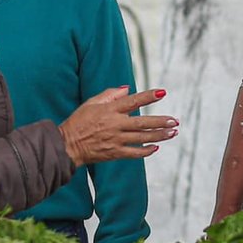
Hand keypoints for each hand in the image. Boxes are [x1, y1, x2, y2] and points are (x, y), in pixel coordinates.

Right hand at [60, 87, 177, 165]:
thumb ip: (110, 94)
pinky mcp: (114, 153)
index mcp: (109, 110)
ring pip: (142, 138)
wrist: (67, 144)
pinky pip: (134, 153)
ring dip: (159, 135)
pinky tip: (156, 147)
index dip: (148, 96)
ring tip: (173, 133)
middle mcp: (115, 124)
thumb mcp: (91, 103)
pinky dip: (146, 151)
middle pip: (143, 122)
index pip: (133, 101)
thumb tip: (127, 89)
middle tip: (175, 121)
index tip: (163, 93)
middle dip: (161, 121)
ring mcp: (115, 140)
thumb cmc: (79, 121)